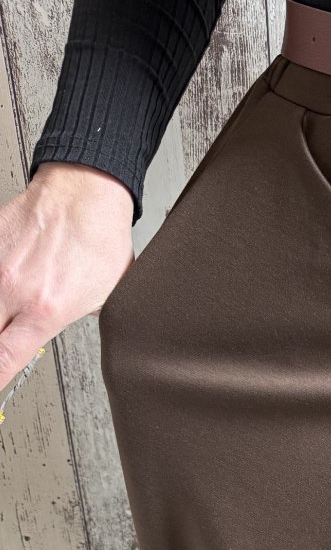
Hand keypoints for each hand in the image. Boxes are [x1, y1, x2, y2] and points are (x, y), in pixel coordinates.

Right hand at [0, 161, 134, 395]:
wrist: (84, 190)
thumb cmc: (98, 239)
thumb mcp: (102, 297)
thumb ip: (76, 319)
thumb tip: (72, 329)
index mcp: (45, 311)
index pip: (5, 360)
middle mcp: (13, 291)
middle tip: (2, 350)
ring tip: (8, 318)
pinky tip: (7, 288)